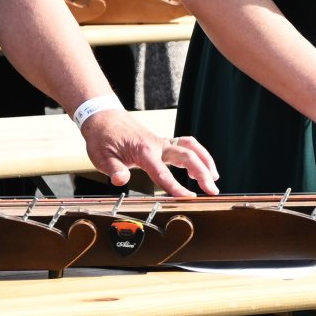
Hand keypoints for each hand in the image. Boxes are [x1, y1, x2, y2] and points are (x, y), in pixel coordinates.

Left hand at [81, 110, 218, 195]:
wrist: (103, 117)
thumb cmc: (102, 138)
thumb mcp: (101, 156)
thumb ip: (114, 169)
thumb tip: (121, 180)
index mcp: (143, 151)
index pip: (163, 173)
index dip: (176, 187)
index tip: (188, 198)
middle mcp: (157, 145)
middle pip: (187, 156)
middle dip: (203, 172)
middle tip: (212, 190)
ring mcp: (161, 142)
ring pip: (191, 147)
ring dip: (205, 160)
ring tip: (214, 177)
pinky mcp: (162, 142)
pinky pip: (185, 145)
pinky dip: (197, 154)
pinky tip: (198, 168)